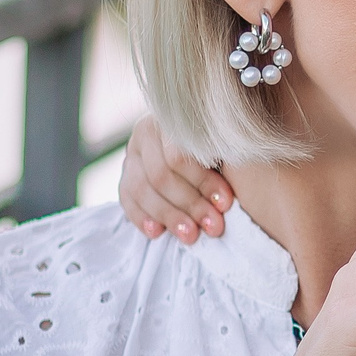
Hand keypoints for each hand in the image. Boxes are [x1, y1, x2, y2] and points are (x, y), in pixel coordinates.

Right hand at [119, 115, 232, 242]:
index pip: (180, 156)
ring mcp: (132, 154)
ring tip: (190, 236)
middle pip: (160, 176)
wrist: (200, 146)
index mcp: (172, 118)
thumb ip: (225, 157)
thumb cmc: (222, 146)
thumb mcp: (225, 144)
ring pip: (141, 190)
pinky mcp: (126, 175)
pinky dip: (141, 217)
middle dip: (190, 205)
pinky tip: (157, 232)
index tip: (226, 204)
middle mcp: (146, 132)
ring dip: (168, 216)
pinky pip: (127, 198)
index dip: (204, 182)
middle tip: (214, 227)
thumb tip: (229, 191)